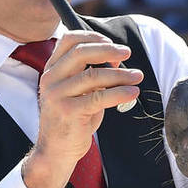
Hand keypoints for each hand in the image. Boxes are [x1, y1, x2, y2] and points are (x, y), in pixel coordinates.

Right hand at [21, 31, 141, 187]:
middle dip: (108, 49)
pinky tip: (132, 92)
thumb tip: (116, 58)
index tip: (111, 42)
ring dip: (120, 74)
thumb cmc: (72, 119)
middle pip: (80, 52)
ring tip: (137, 76)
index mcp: (52, 69)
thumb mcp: (79, 91)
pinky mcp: (68, 111)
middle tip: (127, 52)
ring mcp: (57, 95)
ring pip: (93, 76)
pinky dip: (120, 93)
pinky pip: (99, 97)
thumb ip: (91, 74)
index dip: (92, 37)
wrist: (56, 150)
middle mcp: (51, 79)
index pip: (68, 40)